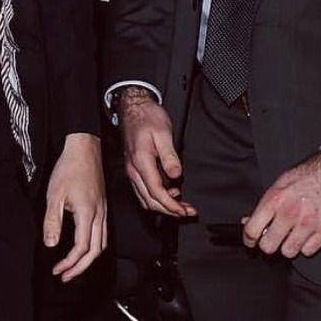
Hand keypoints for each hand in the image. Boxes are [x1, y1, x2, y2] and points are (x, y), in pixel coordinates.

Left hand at [43, 132, 106, 280]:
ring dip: (88, 260)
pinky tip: (83, 249)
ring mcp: (104, 211)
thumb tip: (51, 245)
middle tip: (65, 276)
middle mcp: (99, 215)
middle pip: (95, 251)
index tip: (57, 270)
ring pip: (102, 244)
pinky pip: (103, 234)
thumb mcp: (54, 195)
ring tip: (73, 268)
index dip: (70, 262)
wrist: (84, 149)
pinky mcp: (103, 207)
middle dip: (80, 267)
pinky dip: (94, 247)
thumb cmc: (69, 168)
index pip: (82, 247)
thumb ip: (53, 221)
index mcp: (88, 213)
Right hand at [119, 88, 195, 218]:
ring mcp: (132, 171)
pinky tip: (170, 195)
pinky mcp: (135, 169)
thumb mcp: (163, 133)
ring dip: (163, 207)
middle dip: (169, 210)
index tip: (184, 210)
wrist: (133, 108)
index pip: (156, 192)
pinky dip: (156, 198)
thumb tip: (175, 175)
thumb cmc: (147, 118)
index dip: (171, 205)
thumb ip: (169, 156)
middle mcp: (134, 170)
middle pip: (150, 201)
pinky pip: (143, 191)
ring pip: (145, 199)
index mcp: (141, 162)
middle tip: (188, 212)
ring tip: (181, 207)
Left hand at [243, 149, 320, 257]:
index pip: (252, 230)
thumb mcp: (281, 184)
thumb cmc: (308, 175)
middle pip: (268, 246)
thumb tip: (247, 222)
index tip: (251, 242)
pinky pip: (308, 251)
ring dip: (288, 246)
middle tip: (272, 239)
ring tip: (292, 236)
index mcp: (275, 199)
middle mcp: (290, 212)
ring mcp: (309, 223)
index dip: (248, 239)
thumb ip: (264, 205)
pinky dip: (306, 246)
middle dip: (268, 244)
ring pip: (288, 252)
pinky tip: (307, 234)